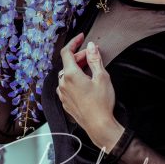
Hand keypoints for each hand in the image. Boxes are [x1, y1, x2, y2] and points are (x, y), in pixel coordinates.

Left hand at [57, 33, 123, 150]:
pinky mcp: (65, 102)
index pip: (67, 51)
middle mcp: (63, 83)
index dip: (74, 42)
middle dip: (79, 56)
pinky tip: (84, 83)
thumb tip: (91, 47)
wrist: (99, 125)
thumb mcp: (102, 77)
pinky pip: (66, 85)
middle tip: (92, 55)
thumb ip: (94, 59)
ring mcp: (62, 93)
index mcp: (70, 74)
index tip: (81, 37)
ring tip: (89, 69)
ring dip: (76, 68)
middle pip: (68, 63)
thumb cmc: (101, 103)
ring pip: (66, 74)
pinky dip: (73, 79)